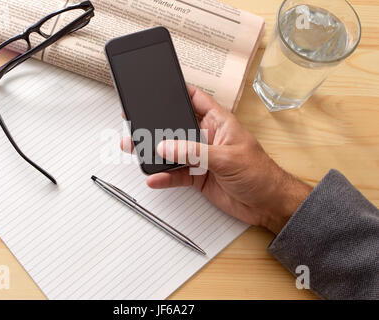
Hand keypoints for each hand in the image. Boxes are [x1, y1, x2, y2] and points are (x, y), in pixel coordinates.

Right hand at [120, 85, 311, 233]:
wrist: (267, 205)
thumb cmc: (260, 174)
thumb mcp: (227, 158)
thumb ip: (195, 151)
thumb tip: (167, 146)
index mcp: (219, 122)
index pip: (196, 99)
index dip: (178, 92)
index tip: (157, 88)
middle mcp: (207, 137)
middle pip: (178, 126)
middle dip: (159, 126)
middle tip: (138, 123)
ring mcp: (201, 157)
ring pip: (173, 151)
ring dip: (156, 153)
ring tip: (137, 149)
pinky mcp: (198, 176)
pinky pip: (176, 174)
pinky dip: (164, 176)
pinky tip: (155, 177)